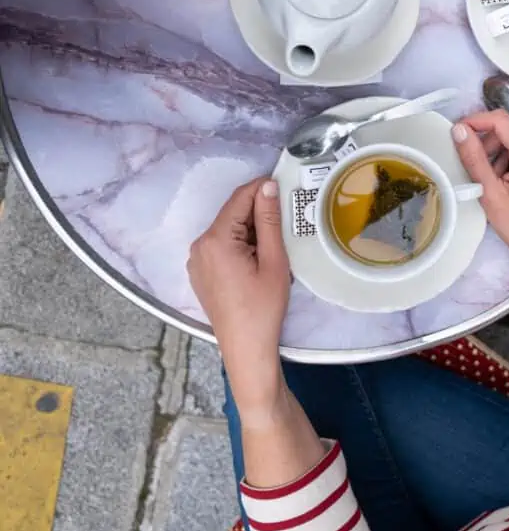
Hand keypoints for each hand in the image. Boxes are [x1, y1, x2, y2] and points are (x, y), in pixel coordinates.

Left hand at [187, 177, 289, 420]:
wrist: (246, 347)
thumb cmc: (263, 307)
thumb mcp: (274, 261)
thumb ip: (269, 221)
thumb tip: (268, 186)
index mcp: (216, 239)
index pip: (239, 198)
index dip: (262, 187)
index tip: (285, 183)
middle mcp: (199, 245)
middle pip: (232, 214)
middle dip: (258, 210)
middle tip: (288, 216)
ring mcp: (197, 259)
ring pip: (228, 229)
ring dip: (251, 227)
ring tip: (277, 239)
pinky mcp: (200, 272)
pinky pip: (221, 246)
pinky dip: (241, 243)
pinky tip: (259, 257)